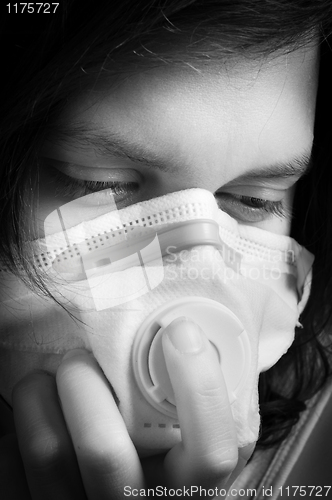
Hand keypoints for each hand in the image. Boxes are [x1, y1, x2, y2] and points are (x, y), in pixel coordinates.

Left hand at [3, 318, 254, 498]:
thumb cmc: (157, 470)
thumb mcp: (186, 451)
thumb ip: (194, 412)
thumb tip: (189, 337)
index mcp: (185, 493)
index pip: (210, 453)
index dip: (200, 385)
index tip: (181, 331)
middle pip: (102, 452)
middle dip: (83, 383)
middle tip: (79, 358)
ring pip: (48, 455)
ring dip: (38, 396)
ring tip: (43, 379)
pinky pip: (11, 467)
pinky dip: (16, 429)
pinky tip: (33, 415)